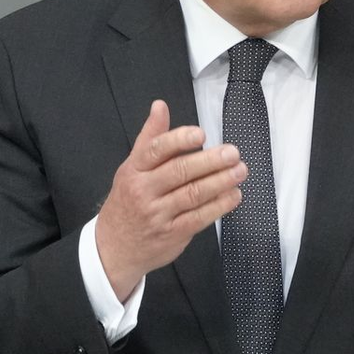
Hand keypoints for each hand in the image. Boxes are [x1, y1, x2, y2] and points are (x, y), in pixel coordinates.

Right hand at [96, 101, 247, 299]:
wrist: (114, 248)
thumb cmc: (128, 201)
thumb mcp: (131, 168)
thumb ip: (150, 138)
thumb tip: (160, 106)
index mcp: (134, 170)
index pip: (156, 150)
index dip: (179, 141)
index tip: (201, 134)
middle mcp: (144, 191)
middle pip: (179, 172)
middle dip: (209, 161)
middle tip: (233, 153)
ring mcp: (158, 214)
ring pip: (192, 195)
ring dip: (220, 182)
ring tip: (240, 171)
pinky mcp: (172, 234)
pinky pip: (199, 218)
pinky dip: (219, 206)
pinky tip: (233, 195)